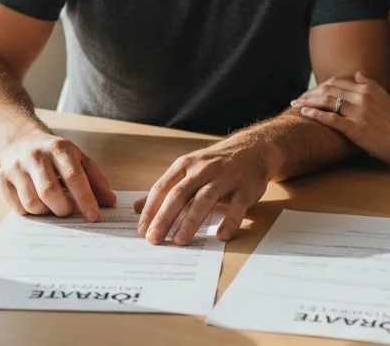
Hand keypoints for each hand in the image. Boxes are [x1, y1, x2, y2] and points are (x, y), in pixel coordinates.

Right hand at [0, 133, 116, 219]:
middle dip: (64, 209)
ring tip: (52, 206)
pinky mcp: (1, 178)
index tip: (94, 217)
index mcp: (59, 149)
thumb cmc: (56, 155)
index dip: (85, 199)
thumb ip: (96, 180)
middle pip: (50, 192)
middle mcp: (35, 155)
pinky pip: (17, 207)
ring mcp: (16, 166)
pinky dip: (30, 213)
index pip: (74, 177)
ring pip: (32, 202)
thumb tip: (109, 202)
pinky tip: (37, 203)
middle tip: (69, 211)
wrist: (21, 140)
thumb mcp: (79, 159)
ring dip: (46, 212)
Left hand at [134, 136, 273, 245]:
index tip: (141, 230)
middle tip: (154, 239)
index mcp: (185, 165)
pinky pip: (237, 206)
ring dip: (191, 220)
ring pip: (205, 198)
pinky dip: (229, 221)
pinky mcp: (246, 188)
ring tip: (180, 241)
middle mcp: (203, 169)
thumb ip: (165, 190)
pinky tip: (221, 235)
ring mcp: (226, 178)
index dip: (151, 209)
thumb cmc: (216, 164)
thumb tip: (136, 208)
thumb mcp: (188, 171)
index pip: (162, 188)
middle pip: (180, 194)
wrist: (253, 149)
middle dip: (165, 217)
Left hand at [291, 72, 389, 165]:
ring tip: (295, 104)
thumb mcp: (387, 99)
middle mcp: (361, 97)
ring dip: (308, 101)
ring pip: (326, 101)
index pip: (337, 82)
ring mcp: (358, 112)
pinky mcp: (356, 128)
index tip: (310, 91)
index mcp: (367, 89)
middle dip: (309, 93)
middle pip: (328, 90)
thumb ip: (372, 85)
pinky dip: (315, 114)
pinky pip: (331, 118)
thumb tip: (358, 74)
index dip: (320, 86)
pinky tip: (304, 113)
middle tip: (297, 98)